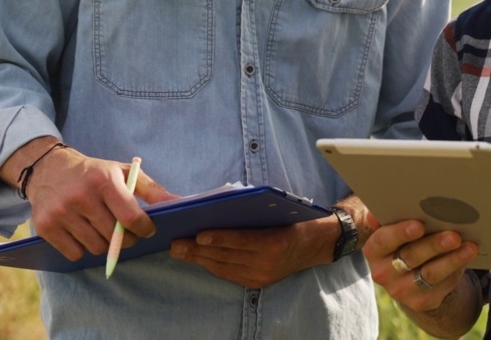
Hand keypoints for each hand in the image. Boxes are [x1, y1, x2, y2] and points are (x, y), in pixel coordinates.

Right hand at [24, 148, 178, 260]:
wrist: (49, 168)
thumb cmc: (94, 173)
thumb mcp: (123, 172)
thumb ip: (152, 189)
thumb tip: (180, 204)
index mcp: (104, 180)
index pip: (131, 218)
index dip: (144, 229)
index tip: (146, 229)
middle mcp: (81, 196)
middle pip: (114, 237)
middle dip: (126, 239)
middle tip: (125, 231)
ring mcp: (61, 212)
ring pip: (96, 248)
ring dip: (104, 244)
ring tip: (101, 228)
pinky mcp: (45, 226)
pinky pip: (75, 254)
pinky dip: (82, 248)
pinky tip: (82, 232)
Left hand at [169, 219, 330, 288]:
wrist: (316, 244)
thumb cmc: (293, 219)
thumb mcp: (277, 211)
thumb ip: (252, 211)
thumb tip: (218, 208)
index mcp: (274, 242)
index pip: (241, 239)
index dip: (219, 238)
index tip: (199, 234)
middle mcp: (267, 262)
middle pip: (227, 255)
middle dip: (198, 250)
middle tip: (175, 243)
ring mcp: (262, 275)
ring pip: (224, 266)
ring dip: (199, 259)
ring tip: (179, 250)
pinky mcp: (258, 282)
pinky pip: (229, 274)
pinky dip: (212, 265)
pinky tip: (198, 258)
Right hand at [363, 218, 476, 311]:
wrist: (409, 273)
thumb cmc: (404, 239)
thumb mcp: (394, 226)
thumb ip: (393, 215)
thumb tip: (394, 202)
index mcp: (374, 250)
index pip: (383, 240)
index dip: (400, 232)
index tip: (419, 225)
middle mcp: (383, 272)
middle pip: (411, 257)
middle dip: (434, 245)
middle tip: (454, 235)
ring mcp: (400, 290)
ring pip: (429, 274)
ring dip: (452, 260)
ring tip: (470, 247)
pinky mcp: (420, 302)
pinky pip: (441, 287)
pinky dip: (456, 271)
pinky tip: (467, 258)